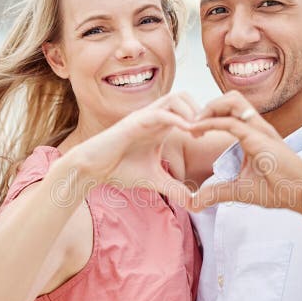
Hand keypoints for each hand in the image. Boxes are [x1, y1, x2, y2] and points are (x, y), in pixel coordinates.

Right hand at [65, 92, 198, 205]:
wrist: (92, 170)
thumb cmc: (119, 170)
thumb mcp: (154, 180)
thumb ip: (175, 189)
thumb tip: (195, 204)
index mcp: (161, 126)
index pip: (188, 109)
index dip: (203, 119)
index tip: (210, 136)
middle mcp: (154, 117)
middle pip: (185, 96)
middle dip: (201, 109)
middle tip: (206, 130)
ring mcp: (145, 116)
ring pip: (175, 98)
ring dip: (192, 110)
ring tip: (199, 130)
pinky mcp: (135, 121)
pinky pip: (161, 113)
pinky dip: (177, 118)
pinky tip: (188, 131)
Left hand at [189, 91, 301, 211]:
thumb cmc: (278, 189)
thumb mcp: (238, 190)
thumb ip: (216, 193)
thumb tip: (194, 203)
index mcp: (253, 135)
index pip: (229, 112)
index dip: (209, 117)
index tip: (192, 131)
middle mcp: (256, 127)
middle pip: (230, 99)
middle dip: (206, 106)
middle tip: (190, 125)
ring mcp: (258, 129)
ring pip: (231, 101)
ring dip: (208, 107)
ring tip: (193, 123)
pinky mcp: (258, 138)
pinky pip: (231, 122)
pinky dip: (211, 122)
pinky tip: (196, 129)